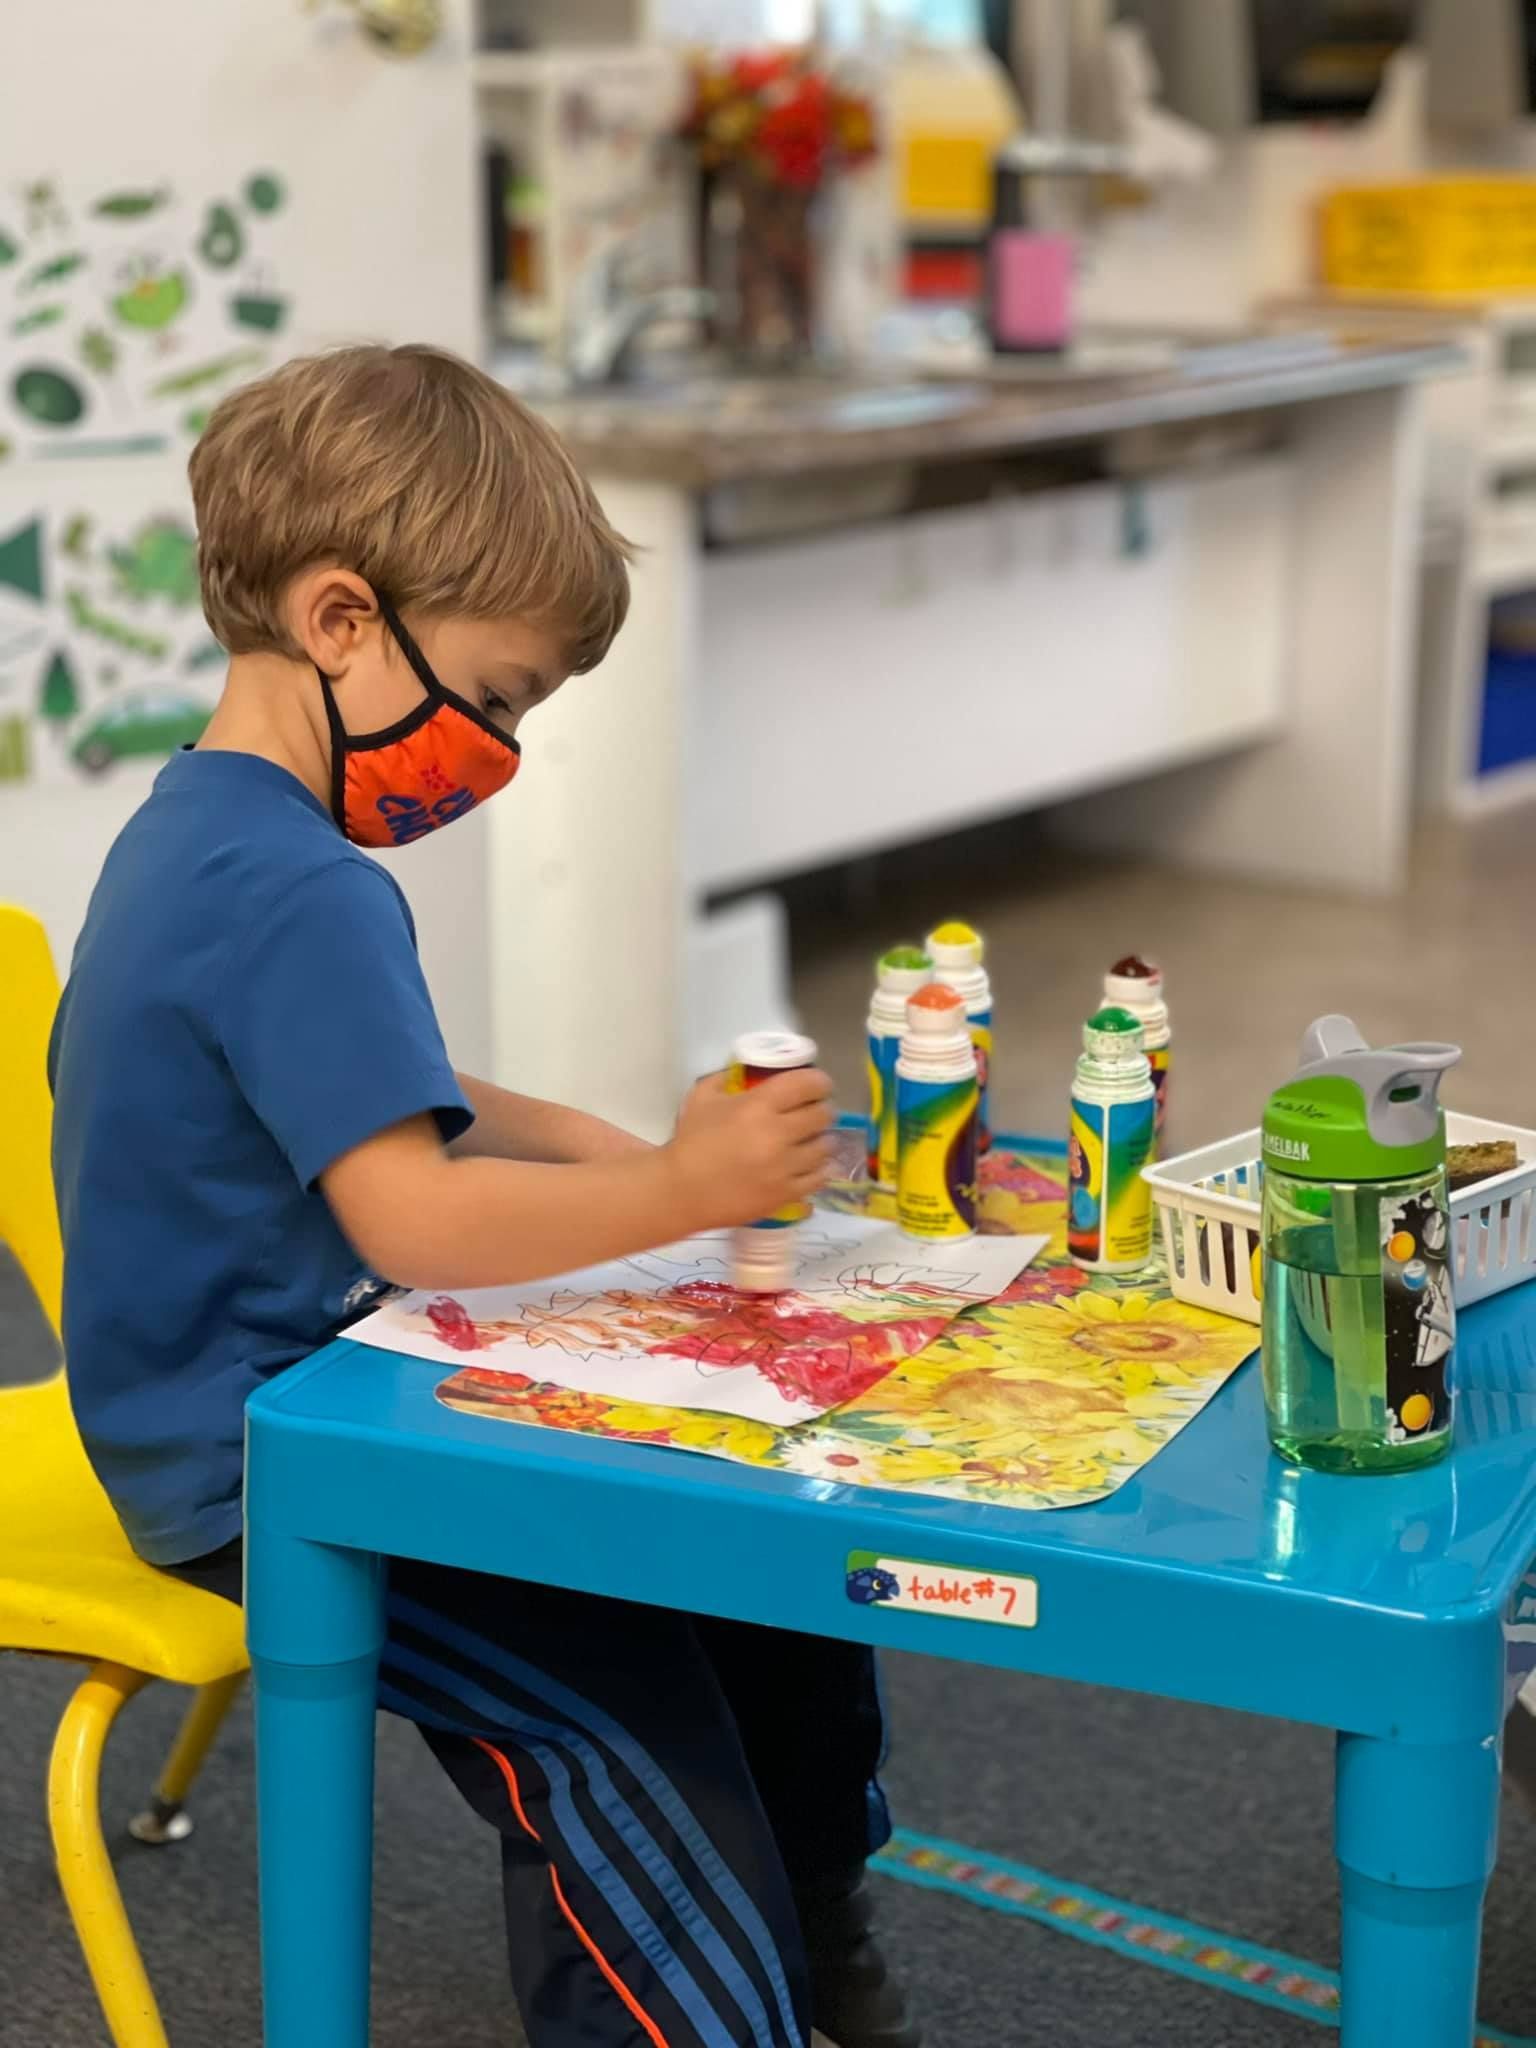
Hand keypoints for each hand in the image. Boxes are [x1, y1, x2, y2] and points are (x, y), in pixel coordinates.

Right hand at [664, 1069, 833, 1229]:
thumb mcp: (702, 1097)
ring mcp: (784, 1166)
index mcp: (757, 1106)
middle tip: (813, 1112)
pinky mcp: (786, 1193)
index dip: (818, 1082)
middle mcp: (777, 1134)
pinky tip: (810, 1164)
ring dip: (820, 1139)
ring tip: (811, 1140)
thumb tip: (746, 1071)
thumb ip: (726, 1077)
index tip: (817, 1085)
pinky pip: (820, 1176)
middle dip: (821, 1109)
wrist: (681, 1192)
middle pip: (823, 1114)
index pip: (807, 1084)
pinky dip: (820, 1168)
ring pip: (826, 1146)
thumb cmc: (690, 1142)